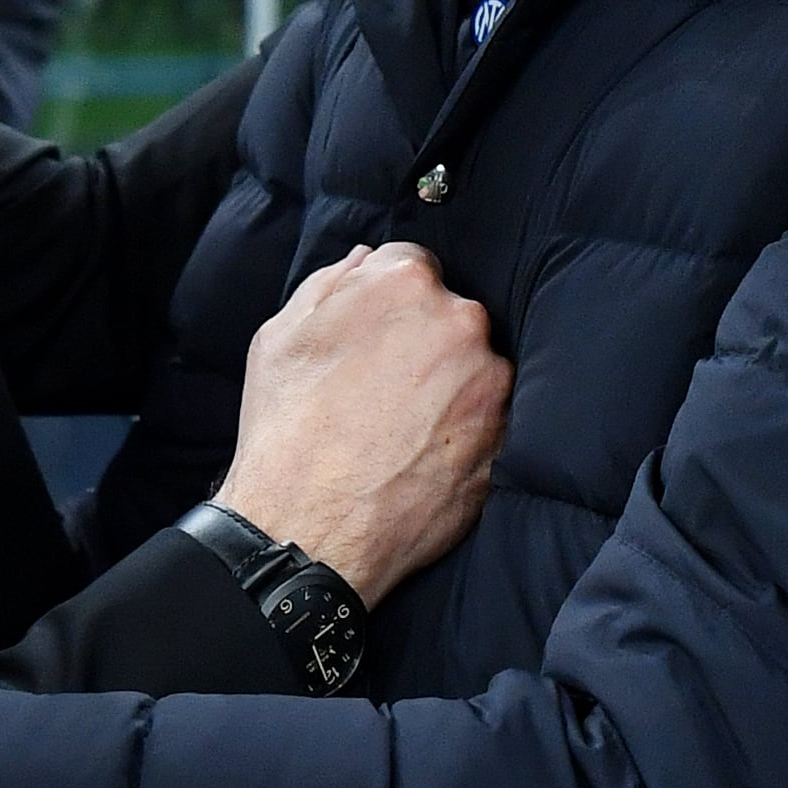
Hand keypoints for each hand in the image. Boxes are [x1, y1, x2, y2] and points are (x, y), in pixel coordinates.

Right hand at [215, 243, 510, 603]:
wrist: (308, 527)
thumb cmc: (287, 431)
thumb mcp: (281, 336)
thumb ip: (331, 283)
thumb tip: (366, 260)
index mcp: (402, 283)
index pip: (414, 266)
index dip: (391, 303)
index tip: (379, 335)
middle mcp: (458, 321)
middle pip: (451, 315)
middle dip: (424, 342)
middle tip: (385, 388)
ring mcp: (489, 382)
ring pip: (475, 368)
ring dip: (450, 388)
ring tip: (402, 429)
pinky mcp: (506, 437)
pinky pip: (490, 419)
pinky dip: (465, 431)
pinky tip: (423, 454)